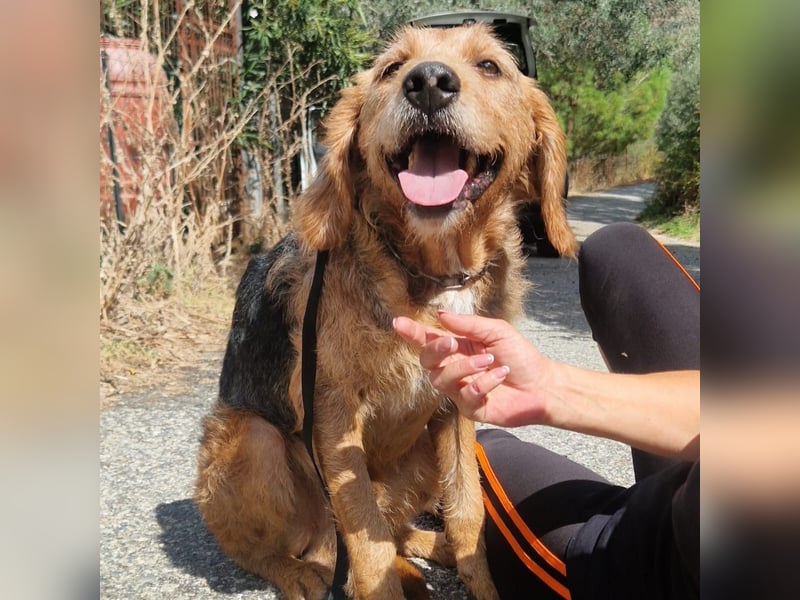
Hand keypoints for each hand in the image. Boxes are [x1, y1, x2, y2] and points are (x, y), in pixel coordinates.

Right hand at [393, 312, 556, 426]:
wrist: (543, 385)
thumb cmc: (520, 356)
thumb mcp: (496, 332)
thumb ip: (469, 325)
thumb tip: (441, 315)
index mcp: (459, 348)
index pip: (430, 340)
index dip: (412, 332)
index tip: (398, 322)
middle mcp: (455, 369)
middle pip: (427, 361)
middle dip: (434, 350)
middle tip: (451, 342)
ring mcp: (461, 390)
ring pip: (442, 379)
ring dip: (464, 367)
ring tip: (488, 360)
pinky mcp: (471, 409)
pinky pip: (466, 395)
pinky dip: (483, 383)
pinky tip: (499, 375)